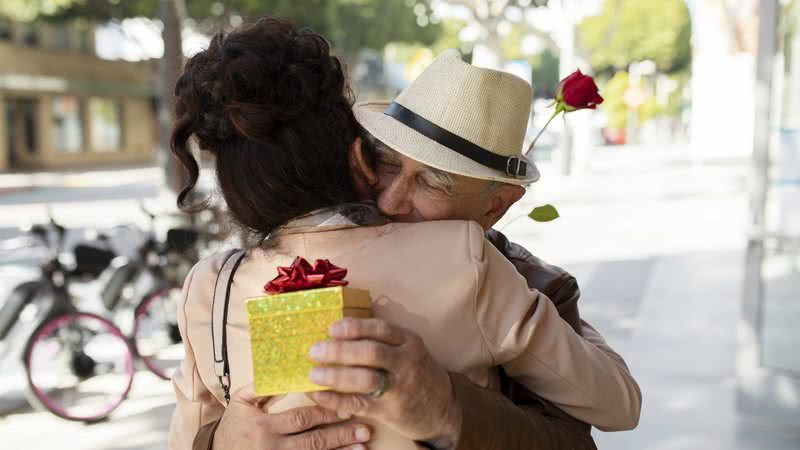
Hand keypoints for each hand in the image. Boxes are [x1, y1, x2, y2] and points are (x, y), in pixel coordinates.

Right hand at [213, 383, 371, 449]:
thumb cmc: (233, 427)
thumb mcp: (240, 403)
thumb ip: (261, 386)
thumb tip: (286, 368)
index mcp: (264, 426)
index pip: (301, 417)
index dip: (325, 411)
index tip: (346, 405)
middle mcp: (273, 447)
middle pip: (313, 440)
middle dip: (340, 433)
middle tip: (365, 428)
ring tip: (363, 445)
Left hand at [307, 318, 461, 447]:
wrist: (442, 408)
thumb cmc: (416, 372)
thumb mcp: (408, 349)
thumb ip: (381, 340)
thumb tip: (336, 333)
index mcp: (409, 342)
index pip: (380, 329)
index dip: (354, 327)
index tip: (331, 328)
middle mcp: (407, 363)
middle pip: (371, 353)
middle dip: (339, 351)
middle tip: (315, 351)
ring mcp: (400, 388)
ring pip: (365, 380)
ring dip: (335, 376)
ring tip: (314, 373)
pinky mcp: (391, 411)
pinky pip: (359, 404)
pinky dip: (336, 399)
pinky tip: (319, 394)